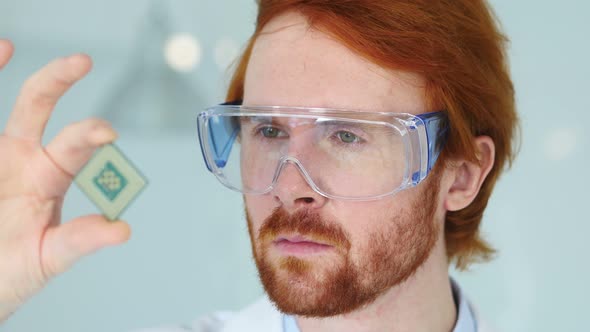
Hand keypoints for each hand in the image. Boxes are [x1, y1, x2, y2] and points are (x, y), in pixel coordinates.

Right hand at [0, 40, 130, 320]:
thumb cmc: (12, 270)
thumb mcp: (47, 258)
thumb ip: (80, 241)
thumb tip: (122, 230)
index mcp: (50, 177)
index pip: (75, 146)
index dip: (90, 135)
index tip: (107, 132)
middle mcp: (23, 157)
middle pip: (39, 108)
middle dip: (58, 81)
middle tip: (81, 62)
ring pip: (3, 108)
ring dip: (10, 76)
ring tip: (6, 45)